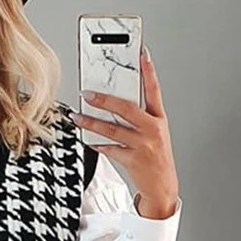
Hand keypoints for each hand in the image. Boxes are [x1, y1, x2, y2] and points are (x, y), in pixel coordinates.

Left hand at [73, 46, 178, 219]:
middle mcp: (153, 130)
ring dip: (92, 123)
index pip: (154, 90)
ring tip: (77, 117)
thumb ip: (139, 118)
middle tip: (87, 93)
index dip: (149, 71)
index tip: (142, 54)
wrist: (162, 186)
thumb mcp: (155, 134)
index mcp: (159, 119)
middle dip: (104, 100)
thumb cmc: (156, 158)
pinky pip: (110, 149)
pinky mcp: (133, 160)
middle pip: (126, 109)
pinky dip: (97, 144)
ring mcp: (143, 145)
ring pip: (113, 130)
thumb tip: (114, 105)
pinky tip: (87, 140)